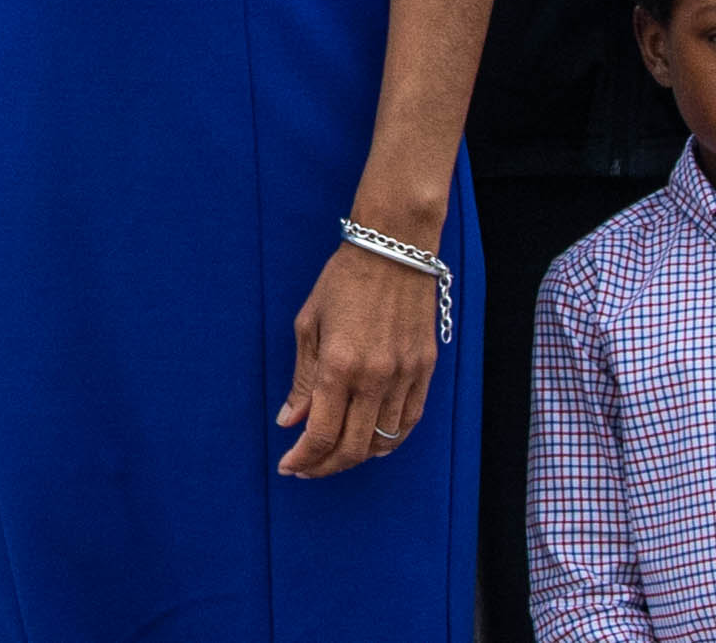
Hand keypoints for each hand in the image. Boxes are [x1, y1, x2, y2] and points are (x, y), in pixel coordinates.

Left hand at [279, 231, 442, 479]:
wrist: (394, 247)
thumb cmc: (344, 279)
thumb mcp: (310, 324)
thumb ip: (302, 379)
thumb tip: (291, 422)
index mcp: (338, 364)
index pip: (321, 433)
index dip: (304, 458)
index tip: (290, 466)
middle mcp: (374, 377)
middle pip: (352, 447)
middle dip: (325, 466)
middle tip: (308, 468)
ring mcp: (405, 375)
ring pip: (384, 441)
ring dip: (357, 456)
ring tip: (336, 454)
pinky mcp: (425, 369)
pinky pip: (410, 421)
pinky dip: (391, 440)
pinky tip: (373, 442)